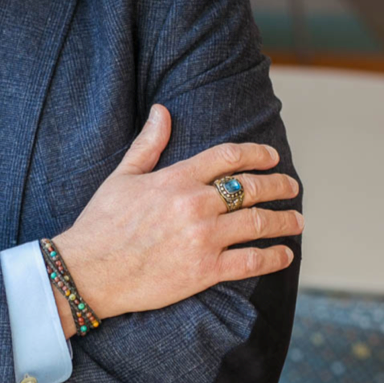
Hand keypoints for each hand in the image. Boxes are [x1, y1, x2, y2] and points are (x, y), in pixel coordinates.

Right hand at [52, 104, 301, 330]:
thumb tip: (163, 111)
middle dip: (279, 186)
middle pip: (252, 188)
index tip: (272, 158)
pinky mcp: (205, 271)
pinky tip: (284, 255)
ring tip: (295, 221)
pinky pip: (252, 260)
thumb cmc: (100, 223)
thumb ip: (148, 144)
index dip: (258, 154)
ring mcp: (203, 238)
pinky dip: (273, 256)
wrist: (88, 271)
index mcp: (176, 178)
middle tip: (292, 188)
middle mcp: (195, 204)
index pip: (229, 157)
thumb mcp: (122, 177)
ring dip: (284, 221)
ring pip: (258, 223)